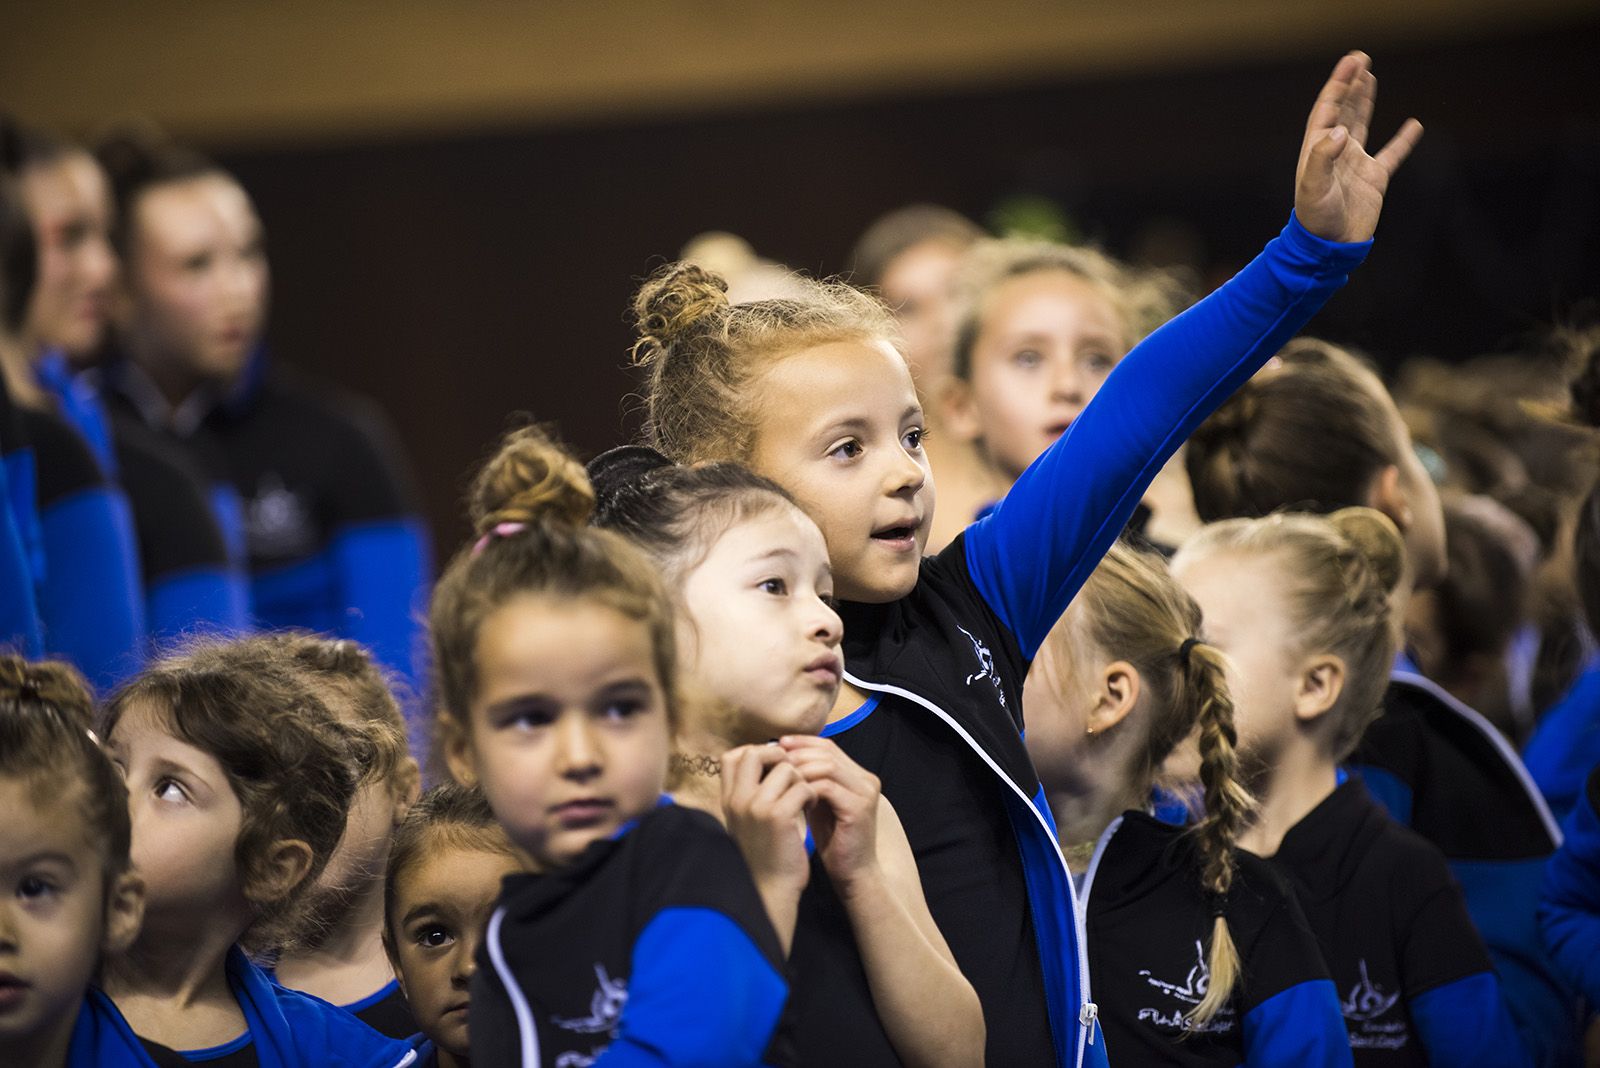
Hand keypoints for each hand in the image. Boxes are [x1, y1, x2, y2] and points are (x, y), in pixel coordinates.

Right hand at [721, 745, 812, 898]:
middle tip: (794, 774)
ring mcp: (756, 806)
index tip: (775, 765)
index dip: (756, 751)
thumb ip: (751, 794)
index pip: (733, 756)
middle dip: (780, 756)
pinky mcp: (778, 816)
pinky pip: (803, 787)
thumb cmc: (765, 856)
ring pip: (786, 768)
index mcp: (728, 800)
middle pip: (755, 752)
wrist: (769, 891)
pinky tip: (811, 808)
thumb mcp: (747, 822)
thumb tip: (770, 762)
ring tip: (805, 797)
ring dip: (802, 779)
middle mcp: (738, 799)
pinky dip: (812, 794)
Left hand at [779, 735, 882, 892]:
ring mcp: (865, 792)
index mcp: (858, 775)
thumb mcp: (819, 803)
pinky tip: (792, 797)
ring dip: (800, 770)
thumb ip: (809, 780)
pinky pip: (827, 787)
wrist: (852, 873)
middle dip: (797, 753)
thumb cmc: (832, 839)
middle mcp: (866, 779)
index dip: (801, 742)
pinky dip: (806, 788)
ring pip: (827, 765)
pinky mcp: (859, 808)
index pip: (828, 746)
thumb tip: (781, 757)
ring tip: (779, 778)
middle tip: (774, 760)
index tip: (776, 745)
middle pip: (827, 751)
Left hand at [1294, 51, 1422, 242]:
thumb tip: (1340, 129)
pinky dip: (1403, 140)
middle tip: (1360, 60)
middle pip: (1344, 111)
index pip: (1328, 109)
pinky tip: (1414, 125)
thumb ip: (1323, 157)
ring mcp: (1355, 164)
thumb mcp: (1313, 187)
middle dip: (1350, 86)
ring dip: (1365, 101)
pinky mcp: (1373, 179)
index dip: (1338, 86)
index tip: (1351, 65)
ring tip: (1369, 77)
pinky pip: (1392, 155)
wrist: (1330, 247)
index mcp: (1318, 150)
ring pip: (1361, 125)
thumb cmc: (1316, 218)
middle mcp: (1336, 152)